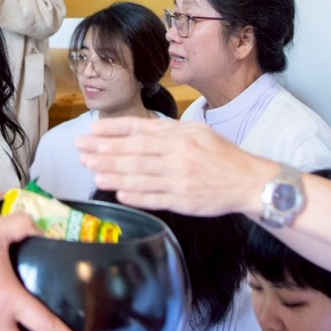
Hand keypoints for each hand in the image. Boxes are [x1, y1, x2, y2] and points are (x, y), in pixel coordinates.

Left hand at [76, 116, 263, 215]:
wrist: (248, 180)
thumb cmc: (220, 155)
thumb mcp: (196, 132)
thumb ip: (166, 131)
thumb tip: (136, 130)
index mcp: (178, 136)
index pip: (138, 130)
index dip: (112, 131)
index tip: (91, 132)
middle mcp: (177, 155)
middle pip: (133, 153)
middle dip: (104, 152)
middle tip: (82, 151)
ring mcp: (179, 179)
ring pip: (138, 176)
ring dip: (112, 174)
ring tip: (92, 171)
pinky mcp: (183, 200)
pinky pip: (154, 198)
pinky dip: (135, 196)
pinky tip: (119, 193)